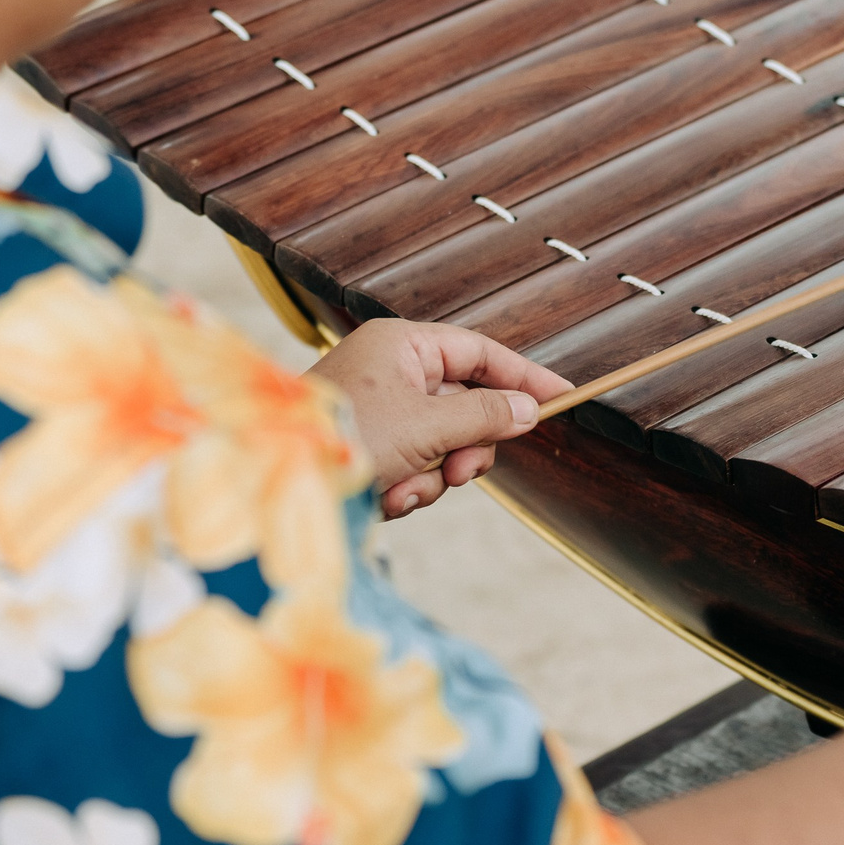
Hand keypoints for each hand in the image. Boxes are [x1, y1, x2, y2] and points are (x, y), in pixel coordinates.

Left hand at [304, 320, 572, 514]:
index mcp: (400, 347)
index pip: (480, 353)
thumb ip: (483, 415)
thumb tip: (527, 410)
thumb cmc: (344, 438)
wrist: (281, 486)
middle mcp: (390, 372)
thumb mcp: (426, 426)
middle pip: (465, 404)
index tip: (562, 399)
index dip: (523, 377)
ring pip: (443, 443)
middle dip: (465, 446)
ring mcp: (379, 411)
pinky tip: (387, 498)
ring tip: (406, 489)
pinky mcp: (370, 447)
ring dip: (433, 474)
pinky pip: (415, 465)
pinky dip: (409, 486)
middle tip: (461, 471)